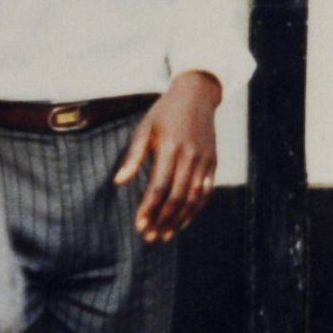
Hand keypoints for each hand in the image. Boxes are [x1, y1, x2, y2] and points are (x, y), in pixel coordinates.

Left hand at [116, 73, 222, 241]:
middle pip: (177, 197)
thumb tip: (119, 182)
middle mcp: (190, 156)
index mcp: (171, 147)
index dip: (149, 208)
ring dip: (179, 220)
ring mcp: (205, 160)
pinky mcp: (213, 163)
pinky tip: (183, 222)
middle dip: (163, 220)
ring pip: (193, 198)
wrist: (197, 96)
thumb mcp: (145, 128)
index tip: (139, 225)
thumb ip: (133, 156)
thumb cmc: (165, 113)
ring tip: (165, 235)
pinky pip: (206, 192)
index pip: (159, 186)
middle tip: (150, 237)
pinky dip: (195, 210)